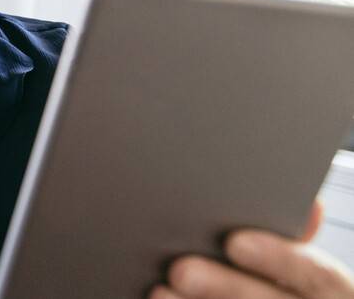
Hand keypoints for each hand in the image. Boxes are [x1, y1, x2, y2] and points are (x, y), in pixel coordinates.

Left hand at [150, 201, 353, 297]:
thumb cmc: (278, 287)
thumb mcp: (299, 270)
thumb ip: (291, 243)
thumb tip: (308, 204)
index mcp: (334, 294)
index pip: (319, 277)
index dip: (279, 258)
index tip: (235, 242)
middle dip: (226, 287)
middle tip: (181, 270)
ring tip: (161, 291)